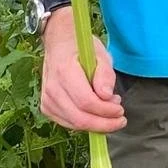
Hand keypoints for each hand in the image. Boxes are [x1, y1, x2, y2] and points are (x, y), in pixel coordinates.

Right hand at [40, 9, 126, 133]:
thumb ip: (105, 74)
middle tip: (120, 119)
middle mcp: (52, 88)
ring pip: (73, 124)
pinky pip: (67, 123)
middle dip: (103, 123)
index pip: (86, 101)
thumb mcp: (100, 54)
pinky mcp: (47, 107)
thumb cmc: (82, 48)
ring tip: (110, 111)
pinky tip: (95, 113)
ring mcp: (47, 99)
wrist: (59, 44)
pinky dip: (84, 123)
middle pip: (79, 118)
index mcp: (65, 72)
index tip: (120, 109)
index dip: (105, 110)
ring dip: (95, 124)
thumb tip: (107, 96)